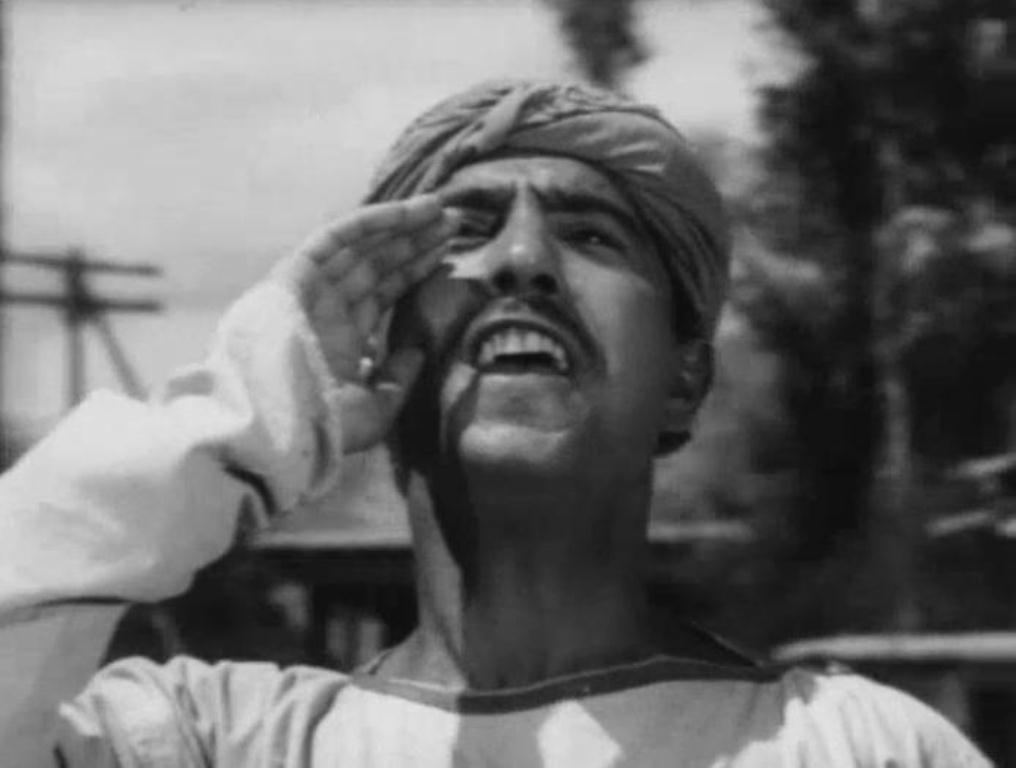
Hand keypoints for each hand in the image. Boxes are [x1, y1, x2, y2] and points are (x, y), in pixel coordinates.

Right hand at [273, 195, 457, 452]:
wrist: (278, 430)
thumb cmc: (324, 429)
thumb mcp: (375, 409)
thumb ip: (397, 378)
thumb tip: (419, 352)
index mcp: (342, 341)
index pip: (383, 294)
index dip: (415, 271)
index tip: (448, 254)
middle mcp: (325, 311)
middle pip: (376, 265)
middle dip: (414, 241)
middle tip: (452, 221)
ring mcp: (308, 292)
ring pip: (360, 247)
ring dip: (399, 226)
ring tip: (439, 209)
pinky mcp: (292, 277)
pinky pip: (334, 239)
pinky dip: (368, 222)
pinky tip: (405, 211)